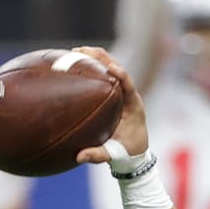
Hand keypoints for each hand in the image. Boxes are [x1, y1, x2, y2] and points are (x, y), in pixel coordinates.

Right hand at [73, 47, 150, 162]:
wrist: (134, 154)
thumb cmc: (127, 153)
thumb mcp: (115, 155)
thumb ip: (99, 155)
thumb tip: (79, 157)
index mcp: (135, 108)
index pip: (130, 87)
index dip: (122, 75)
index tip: (111, 68)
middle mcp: (129, 97)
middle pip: (118, 71)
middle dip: (102, 59)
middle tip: (82, 51)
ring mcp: (122, 94)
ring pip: (110, 70)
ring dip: (96, 59)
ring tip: (75, 51)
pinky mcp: (114, 95)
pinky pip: (103, 77)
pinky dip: (92, 68)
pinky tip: (74, 62)